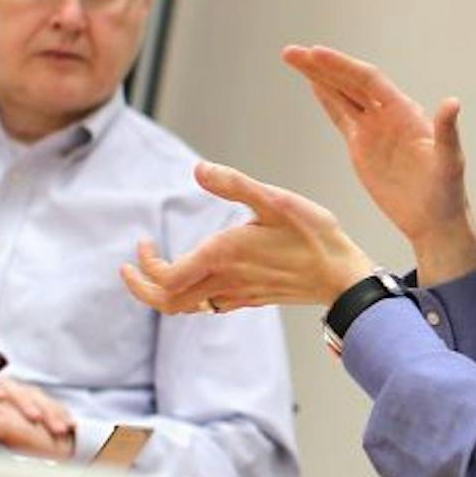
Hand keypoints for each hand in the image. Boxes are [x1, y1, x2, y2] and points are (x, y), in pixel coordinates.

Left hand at [120, 162, 376, 314]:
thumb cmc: (314, 237)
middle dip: (142, 288)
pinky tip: (199, 275)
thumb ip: (235, 184)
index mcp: (221, 257)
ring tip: (159, 271)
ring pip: (187, 308)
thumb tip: (199, 168)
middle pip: (167, 303)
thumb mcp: (276, 201)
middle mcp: (224, 281)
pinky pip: (209, 306)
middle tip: (131, 268)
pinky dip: (191, 295)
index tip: (144, 242)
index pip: (164, 278)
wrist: (344, 278)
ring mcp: (238, 295)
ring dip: (165, 293)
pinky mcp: (252, 299)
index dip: (145, 266)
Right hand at [283, 45, 475, 272]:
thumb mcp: (449, 163)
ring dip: (319, 77)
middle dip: (322, 66)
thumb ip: (447, 132)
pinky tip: (313, 85)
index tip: (316, 53)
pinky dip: (327, 100)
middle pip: (350, 82)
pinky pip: (341, 117)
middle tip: (292, 52)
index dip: (342, 66)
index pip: (369, 81)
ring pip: (342, 95)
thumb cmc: (448, 193)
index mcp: (406, 113)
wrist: (435, 221)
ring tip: (294, 58)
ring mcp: (374, 129)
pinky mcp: (363, 147)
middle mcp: (389, 115)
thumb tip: (452, 102)